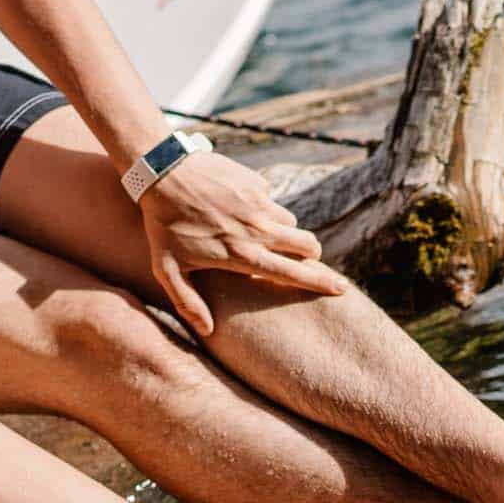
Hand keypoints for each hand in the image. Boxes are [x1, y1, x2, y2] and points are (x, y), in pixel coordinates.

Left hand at [136, 151, 349, 335]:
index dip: (320, 282)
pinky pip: (269, 197)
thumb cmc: (163, 225)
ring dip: (282, 229)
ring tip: (260, 231)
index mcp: (242, 255)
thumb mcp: (167, 270)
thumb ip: (187, 303)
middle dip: (311, 254)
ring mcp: (258, 204)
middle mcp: (257, 230)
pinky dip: (261, 204)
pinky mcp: (255, 182)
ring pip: (289, 221)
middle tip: (305, 258)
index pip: (292, 273)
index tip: (341, 289)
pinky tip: (237, 205)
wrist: (163, 171)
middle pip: (306, 244)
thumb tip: (208, 330)